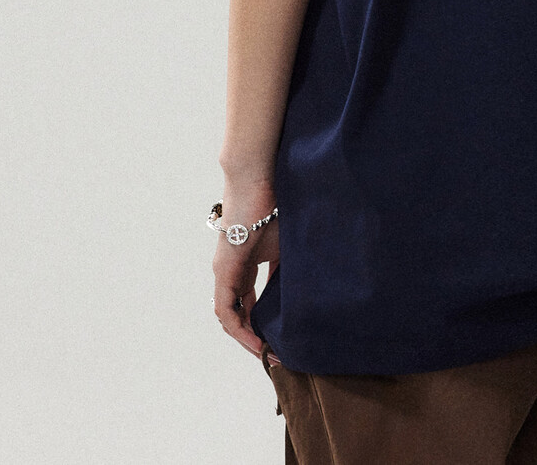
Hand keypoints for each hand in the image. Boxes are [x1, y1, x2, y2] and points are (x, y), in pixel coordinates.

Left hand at [212, 181, 281, 363]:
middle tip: (278, 355)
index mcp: (247, 265)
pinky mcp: (223, 269)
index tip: (285, 339)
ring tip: (267, 354)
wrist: (259, 181)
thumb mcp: (288, 245)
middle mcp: (231, 272)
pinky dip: (238, 327)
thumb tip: (312, 290)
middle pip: (240, 314)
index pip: (253, 303)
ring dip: (247, 338)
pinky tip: (255, 340)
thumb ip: (290, 267)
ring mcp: (224, 272)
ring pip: (230, 316)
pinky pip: (225, 309)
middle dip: (257, 337)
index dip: (266, 323)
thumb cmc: (275, 205)